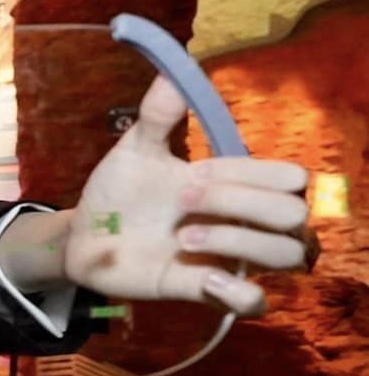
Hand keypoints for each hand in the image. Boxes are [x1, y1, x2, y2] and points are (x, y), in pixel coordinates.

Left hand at [65, 74, 309, 315]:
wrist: (81, 236)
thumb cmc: (117, 191)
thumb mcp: (134, 150)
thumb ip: (157, 116)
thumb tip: (171, 73)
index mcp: (233, 182)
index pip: (289, 177)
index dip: (251, 176)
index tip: (195, 174)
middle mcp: (241, 220)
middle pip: (294, 213)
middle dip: (240, 204)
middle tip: (181, 203)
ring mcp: (228, 258)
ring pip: (289, 255)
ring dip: (238, 243)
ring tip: (182, 239)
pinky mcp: (206, 292)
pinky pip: (256, 302)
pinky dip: (240, 293)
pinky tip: (204, 279)